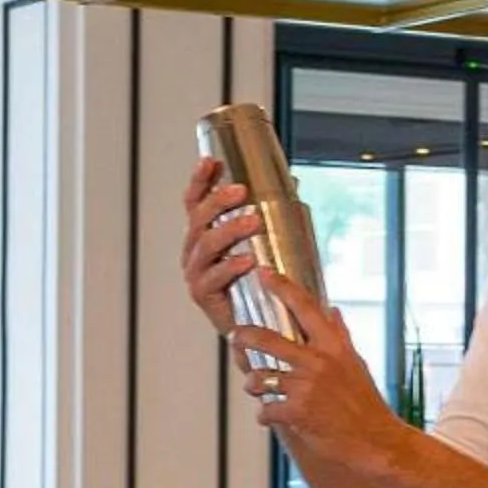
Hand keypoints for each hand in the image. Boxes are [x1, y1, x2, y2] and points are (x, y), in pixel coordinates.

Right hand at [179, 157, 260, 334]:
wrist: (259, 326)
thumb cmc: (260, 280)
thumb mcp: (264, 241)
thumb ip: (271, 214)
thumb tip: (293, 182)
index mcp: (203, 233)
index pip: (195, 202)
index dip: (200, 181)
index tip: (211, 161)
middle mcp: (194, 251)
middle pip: (198, 219)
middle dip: (218, 202)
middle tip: (243, 191)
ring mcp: (196, 273)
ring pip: (205, 245)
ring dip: (229, 230)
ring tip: (254, 222)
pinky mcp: (203, 296)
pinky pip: (213, 278)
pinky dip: (231, 267)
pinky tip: (248, 260)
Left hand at [229, 273, 401, 472]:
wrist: (375, 441)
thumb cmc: (365, 402)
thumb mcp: (356, 363)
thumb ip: (340, 336)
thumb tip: (333, 310)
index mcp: (333, 345)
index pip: (304, 307)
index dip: (281, 287)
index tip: (263, 272)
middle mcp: (318, 361)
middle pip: (266, 339)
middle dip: (244, 337)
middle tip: (235, 337)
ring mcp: (306, 387)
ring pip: (259, 377)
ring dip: (253, 384)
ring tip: (256, 387)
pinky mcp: (297, 413)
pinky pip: (265, 409)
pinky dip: (265, 414)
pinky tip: (272, 416)